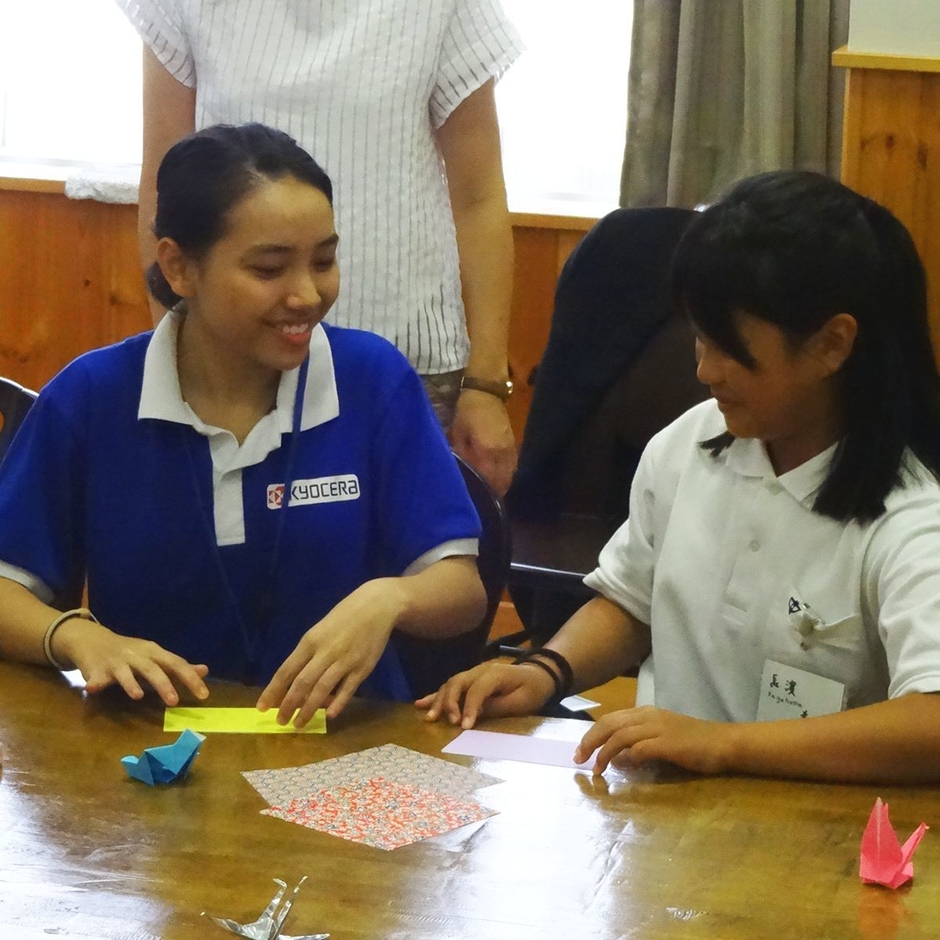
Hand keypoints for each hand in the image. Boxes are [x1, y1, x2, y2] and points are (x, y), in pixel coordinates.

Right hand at [53, 617, 208, 706]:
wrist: (92, 638)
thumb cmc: (130, 652)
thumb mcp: (155, 656)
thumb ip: (177, 666)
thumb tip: (204, 671)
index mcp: (154, 652)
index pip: (176, 664)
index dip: (190, 678)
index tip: (204, 695)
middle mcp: (137, 655)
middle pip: (153, 669)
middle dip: (164, 684)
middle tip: (174, 702)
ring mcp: (117, 662)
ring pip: (126, 673)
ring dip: (131, 683)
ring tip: (138, 696)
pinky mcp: (97, 669)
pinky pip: (96, 677)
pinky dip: (95, 682)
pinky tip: (92, 689)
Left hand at [256, 579, 403, 726]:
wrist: (377, 606)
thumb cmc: (344, 617)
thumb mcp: (320, 630)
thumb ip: (309, 655)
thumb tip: (296, 683)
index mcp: (311, 641)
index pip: (286, 670)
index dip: (272, 691)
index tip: (261, 707)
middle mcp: (325, 652)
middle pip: (302, 683)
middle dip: (288, 705)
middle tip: (280, 722)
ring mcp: (345, 661)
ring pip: (322, 689)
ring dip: (309, 709)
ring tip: (299, 724)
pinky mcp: (363, 668)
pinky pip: (348, 689)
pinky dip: (337, 703)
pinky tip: (329, 715)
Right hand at [416, 660, 554, 728]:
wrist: (539, 675)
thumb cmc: (532, 690)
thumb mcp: (521, 702)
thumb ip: (496, 707)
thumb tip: (473, 715)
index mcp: (495, 673)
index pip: (477, 689)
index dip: (469, 707)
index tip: (464, 727)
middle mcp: (480, 670)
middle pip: (458, 682)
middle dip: (450, 702)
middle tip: (448, 722)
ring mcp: (473, 673)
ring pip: (450, 684)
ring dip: (439, 700)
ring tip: (429, 718)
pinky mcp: (470, 679)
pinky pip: (450, 686)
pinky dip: (436, 695)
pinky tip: (420, 703)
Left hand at [450, 391, 516, 496]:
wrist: (487, 392)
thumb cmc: (468, 411)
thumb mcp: (458, 432)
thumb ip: (462, 454)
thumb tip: (463, 472)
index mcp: (487, 450)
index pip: (487, 478)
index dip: (482, 491)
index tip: (475, 501)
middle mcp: (501, 453)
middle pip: (501, 480)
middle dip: (493, 492)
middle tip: (483, 501)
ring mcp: (510, 449)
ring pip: (509, 475)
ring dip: (501, 485)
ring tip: (491, 493)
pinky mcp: (513, 444)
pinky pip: (513, 466)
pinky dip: (507, 475)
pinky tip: (499, 479)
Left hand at [574, 707, 734, 775]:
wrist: (724, 743)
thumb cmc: (694, 742)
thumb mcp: (661, 737)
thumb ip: (639, 743)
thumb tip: (618, 758)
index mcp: (646, 713)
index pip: (610, 719)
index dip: (592, 734)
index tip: (581, 751)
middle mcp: (649, 716)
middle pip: (610, 724)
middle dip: (590, 741)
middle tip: (579, 759)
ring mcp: (659, 728)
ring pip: (621, 736)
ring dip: (604, 753)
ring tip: (597, 770)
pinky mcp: (668, 743)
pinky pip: (641, 748)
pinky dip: (629, 758)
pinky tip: (624, 768)